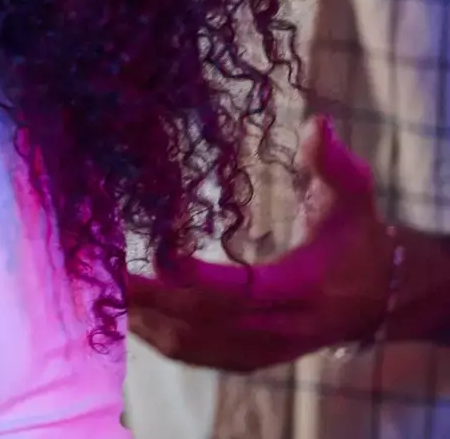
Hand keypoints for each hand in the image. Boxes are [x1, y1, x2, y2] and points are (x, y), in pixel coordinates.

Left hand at [128, 116, 395, 369]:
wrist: (379, 297)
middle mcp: (281, 327)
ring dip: (144, 320)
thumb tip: (318, 123)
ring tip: (102, 288)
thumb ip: (334, 164)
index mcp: (303, 287)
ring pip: (193, 345)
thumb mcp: (353, 197)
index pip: (245, 291)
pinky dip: (155, 336)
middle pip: (206, 321)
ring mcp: (262, 349)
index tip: (158, 254)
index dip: (200, 279)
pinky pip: (194, 355)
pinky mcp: (247, 357)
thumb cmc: (355, 237)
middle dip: (153, 299)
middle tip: (106, 272)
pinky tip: (124, 311)